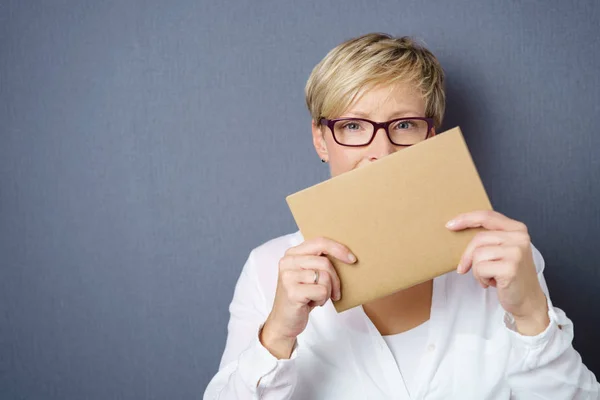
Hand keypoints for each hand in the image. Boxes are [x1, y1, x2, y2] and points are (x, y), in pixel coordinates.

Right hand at [260, 237, 356, 357]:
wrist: (284, 322)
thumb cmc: (302, 297)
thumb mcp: (308, 275)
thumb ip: (319, 262)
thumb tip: (348, 255)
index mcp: (292, 253)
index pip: (319, 242)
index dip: (338, 248)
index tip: (352, 259)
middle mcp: (287, 262)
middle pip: (325, 262)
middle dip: (336, 280)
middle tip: (335, 292)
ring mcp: (288, 276)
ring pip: (325, 277)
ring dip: (327, 291)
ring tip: (318, 298)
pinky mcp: (292, 292)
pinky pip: (322, 291)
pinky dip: (322, 299)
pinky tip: (313, 303)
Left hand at [446, 210, 549, 334]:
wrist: (527, 299)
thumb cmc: (509, 274)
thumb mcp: (502, 250)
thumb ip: (489, 237)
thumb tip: (456, 228)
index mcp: (517, 229)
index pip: (486, 216)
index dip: (466, 219)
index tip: (449, 225)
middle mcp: (519, 237)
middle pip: (478, 239)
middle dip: (468, 256)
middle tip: (468, 269)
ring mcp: (516, 252)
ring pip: (477, 254)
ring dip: (477, 270)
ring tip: (489, 276)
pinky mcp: (511, 267)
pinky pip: (480, 268)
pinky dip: (481, 278)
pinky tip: (493, 283)